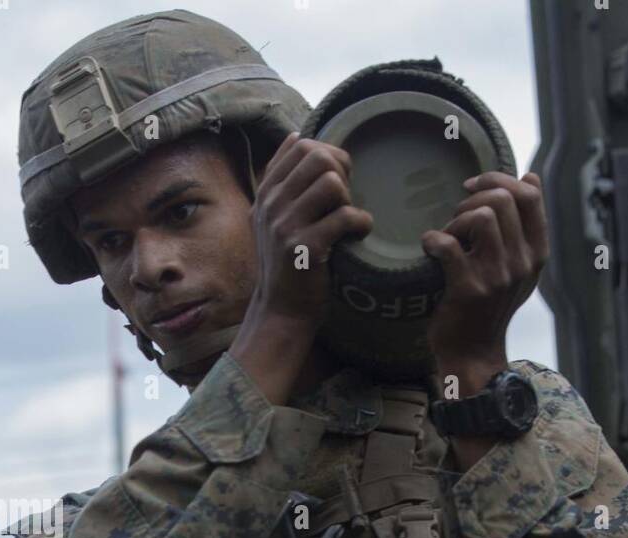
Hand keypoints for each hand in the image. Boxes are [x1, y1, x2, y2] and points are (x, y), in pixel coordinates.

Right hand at [244, 132, 373, 333]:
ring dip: (349, 199)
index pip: (299, 146)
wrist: (281, 311)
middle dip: (341, 172)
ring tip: (348, 219)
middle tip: (345, 200)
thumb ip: (282, 181)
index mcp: (266, 193)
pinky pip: (344, 216)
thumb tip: (297, 136)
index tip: (336, 181)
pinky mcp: (305, 248)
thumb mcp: (272, 218)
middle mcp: (271, 204)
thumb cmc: (287, 265)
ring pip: (331, 182)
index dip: (327, 155)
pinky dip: (361, 224)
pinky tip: (358, 235)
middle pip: (316, 157)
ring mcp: (285, 225)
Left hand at [421, 171, 548, 391]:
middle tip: (456, 220)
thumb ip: (526, 226)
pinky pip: (450, 245)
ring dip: (456, 219)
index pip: (529, 195)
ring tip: (448, 236)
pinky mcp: (470, 289)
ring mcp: (498, 277)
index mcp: (536, 253)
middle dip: (472, 200)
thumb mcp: (518, 267)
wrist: (473, 352)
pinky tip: (429, 247)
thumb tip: (530, 176)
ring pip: (483, 216)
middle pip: (503, 199)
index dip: (498, 179)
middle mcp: (523, 263)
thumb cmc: (489, 304)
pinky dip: (433, 240)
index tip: (472, 189)